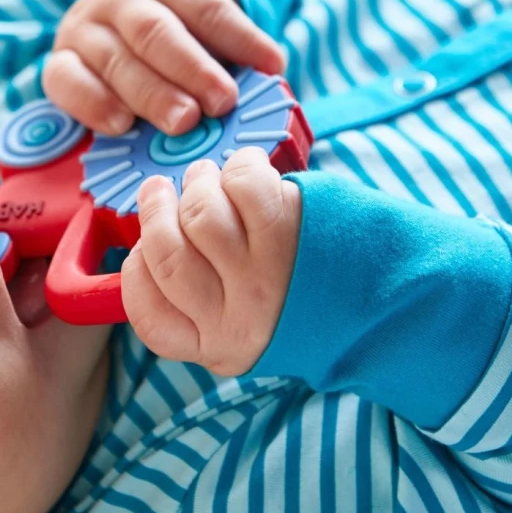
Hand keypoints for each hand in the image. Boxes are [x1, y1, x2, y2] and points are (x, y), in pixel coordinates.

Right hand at [43, 0, 284, 135]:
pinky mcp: (59, 62)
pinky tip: (122, 126)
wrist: (115, 7)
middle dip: (192, 69)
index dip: (239, 36)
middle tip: (222, 102)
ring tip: (184, 122)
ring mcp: (85, 29)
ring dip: (152, 93)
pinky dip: (94, 104)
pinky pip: (68, 82)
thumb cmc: (175, 28)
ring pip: (115, 58)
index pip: (205, 6)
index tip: (270, 65)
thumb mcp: (203, 24)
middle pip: (156, 31)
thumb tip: (270, 80)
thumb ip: (230, 50)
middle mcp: (120, 0)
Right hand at [121, 149, 301, 375]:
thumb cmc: (293, 301)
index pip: (146, 311)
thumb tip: (147, 243)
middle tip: (158, 191)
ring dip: (197, 183)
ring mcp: (262, 275)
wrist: (376, 302)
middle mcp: (236, 318)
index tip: (143, 248)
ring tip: (205, 178)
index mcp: (214, 346)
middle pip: (165, 253)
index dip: (135, 268)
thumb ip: (193, 299)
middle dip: (155, 210)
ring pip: (200, 214)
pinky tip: (248, 172)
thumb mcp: (238, 326)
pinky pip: (242, 183)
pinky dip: (238, 166)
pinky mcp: (288, 232)